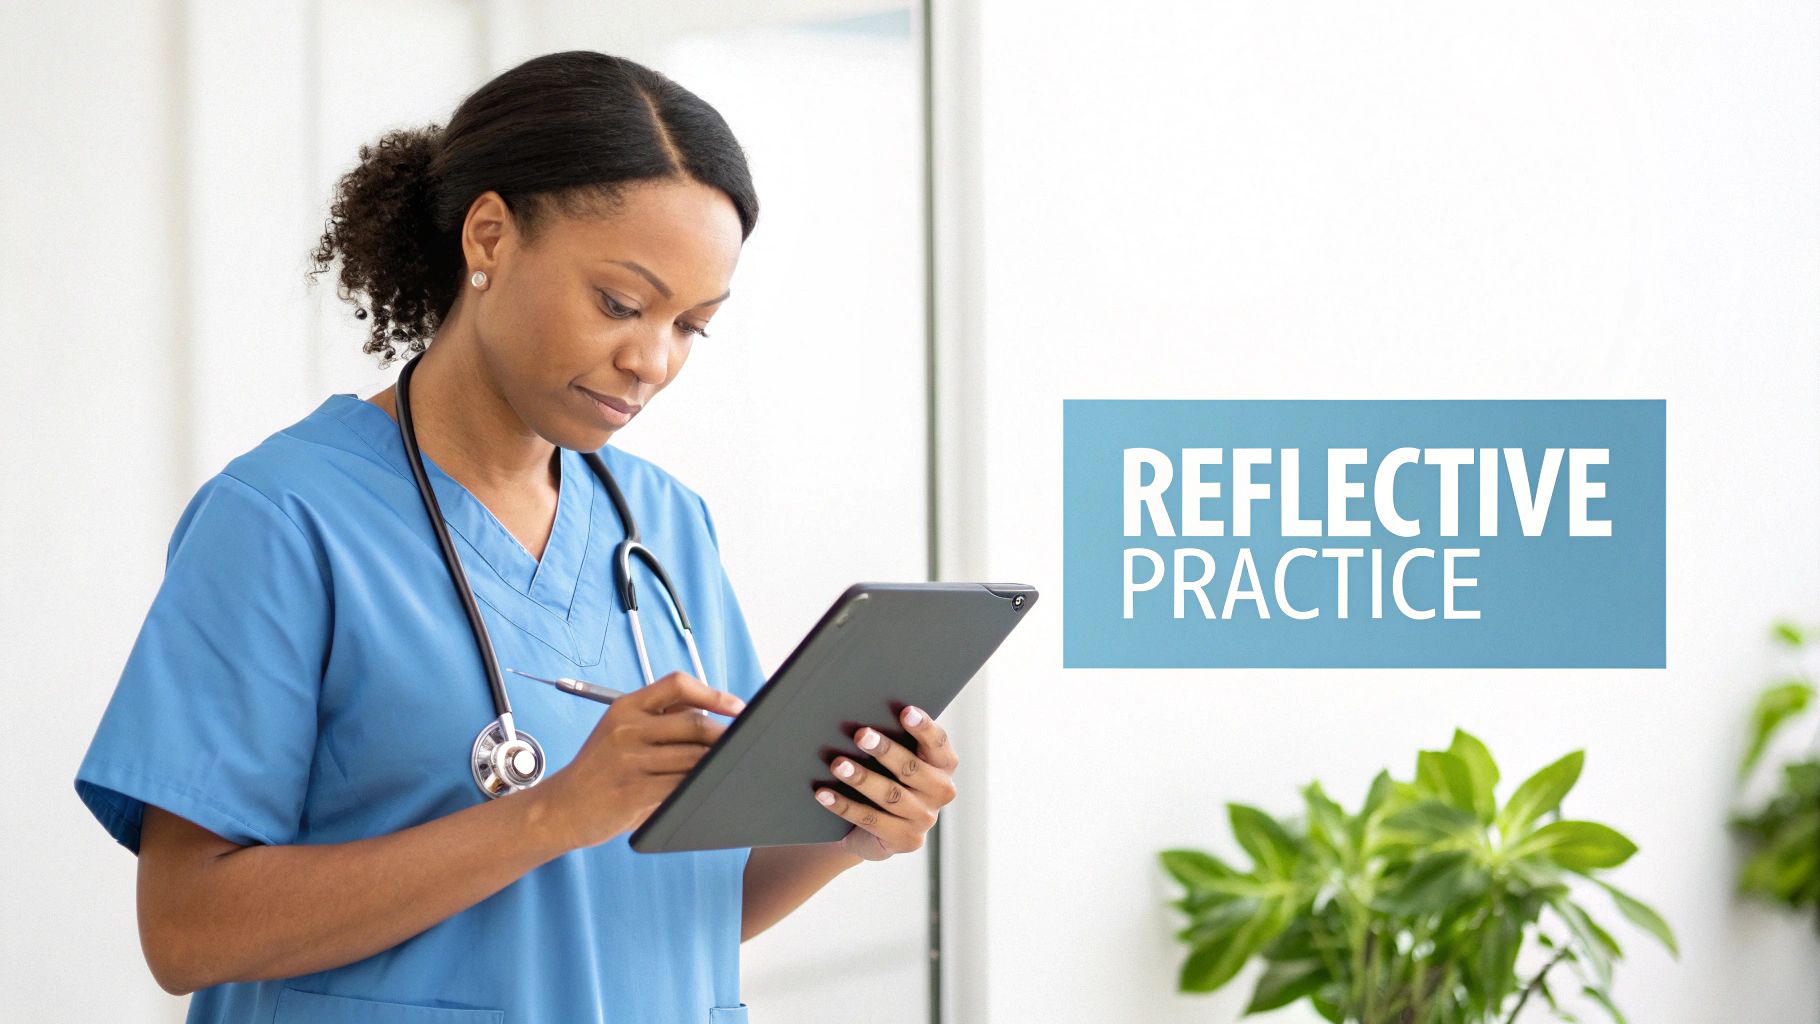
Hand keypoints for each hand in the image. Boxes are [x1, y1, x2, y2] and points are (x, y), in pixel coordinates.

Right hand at [537, 671, 745, 849]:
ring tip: (726, 769)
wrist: (562, 807)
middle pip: (694, 723)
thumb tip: (715, 715)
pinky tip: (705, 789)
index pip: (677, 683)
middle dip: (724, 736)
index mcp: (626, 706)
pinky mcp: (633, 790)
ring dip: (715, 765)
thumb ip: (660, 721)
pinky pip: (681, 785)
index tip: (737, 708)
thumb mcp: (621, 732)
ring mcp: (629, 759)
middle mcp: (626, 728)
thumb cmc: (601, 770)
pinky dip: (699, 787)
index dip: (713, 694)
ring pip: (693, 757)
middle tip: (741, 745)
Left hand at [812, 704, 958, 861]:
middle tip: (861, 734)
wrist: (878, 827)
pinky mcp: (905, 840)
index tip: (905, 712)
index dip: (923, 727)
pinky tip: (824, 793)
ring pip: (890, 796)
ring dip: (862, 778)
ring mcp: (924, 819)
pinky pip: (871, 820)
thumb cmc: (886, 775)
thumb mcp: (896, 758)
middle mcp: (941, 791)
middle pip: (911, 769)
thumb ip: (894, 738)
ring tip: (837, 764)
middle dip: (885, 751)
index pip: (937, 742)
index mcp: (944, 764)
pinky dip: (845, 806)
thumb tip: (862, 714)